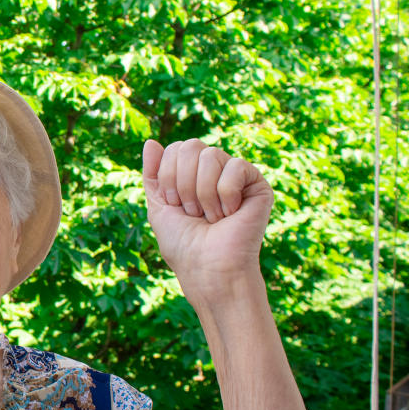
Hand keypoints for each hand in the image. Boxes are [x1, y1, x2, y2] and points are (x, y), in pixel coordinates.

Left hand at [141, 139, 273, 299]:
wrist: (207, 268)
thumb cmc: (183, 244)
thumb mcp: (158, 206)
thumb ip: (153, 174)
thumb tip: (151, 141)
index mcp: (192, 173)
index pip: (176, 148)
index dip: (168, 176)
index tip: (174, 204)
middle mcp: (215, 170)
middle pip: (191, 146)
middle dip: (183, 183)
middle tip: (192, 212)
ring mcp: (236, 176)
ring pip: (211, 155)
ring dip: (202, 193)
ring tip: (211, 217)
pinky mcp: (257, 185)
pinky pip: (235, 167)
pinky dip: (225, 195)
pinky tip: (231, 214)